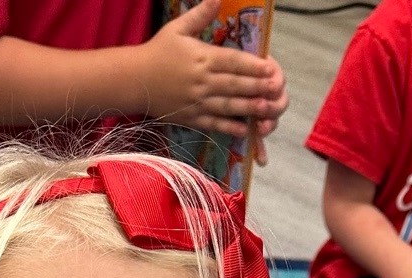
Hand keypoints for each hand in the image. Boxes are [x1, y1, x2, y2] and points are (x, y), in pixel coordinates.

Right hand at [141, 0, 286, 136]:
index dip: (253, 65)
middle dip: (258, 87)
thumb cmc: (157, 52)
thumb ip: (200, 14)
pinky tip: (245, 129)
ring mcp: (198, 102)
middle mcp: (202, 81)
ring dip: (250, 108)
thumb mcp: (177, 28)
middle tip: (276, 88)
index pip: (233, 61)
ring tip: (267, 108)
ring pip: (229, 106)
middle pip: (235, 84)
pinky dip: (230, 127)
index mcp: (202, 58)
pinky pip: (215, 124)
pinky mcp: (192, 118)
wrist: (135, 81)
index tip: (270, 67)